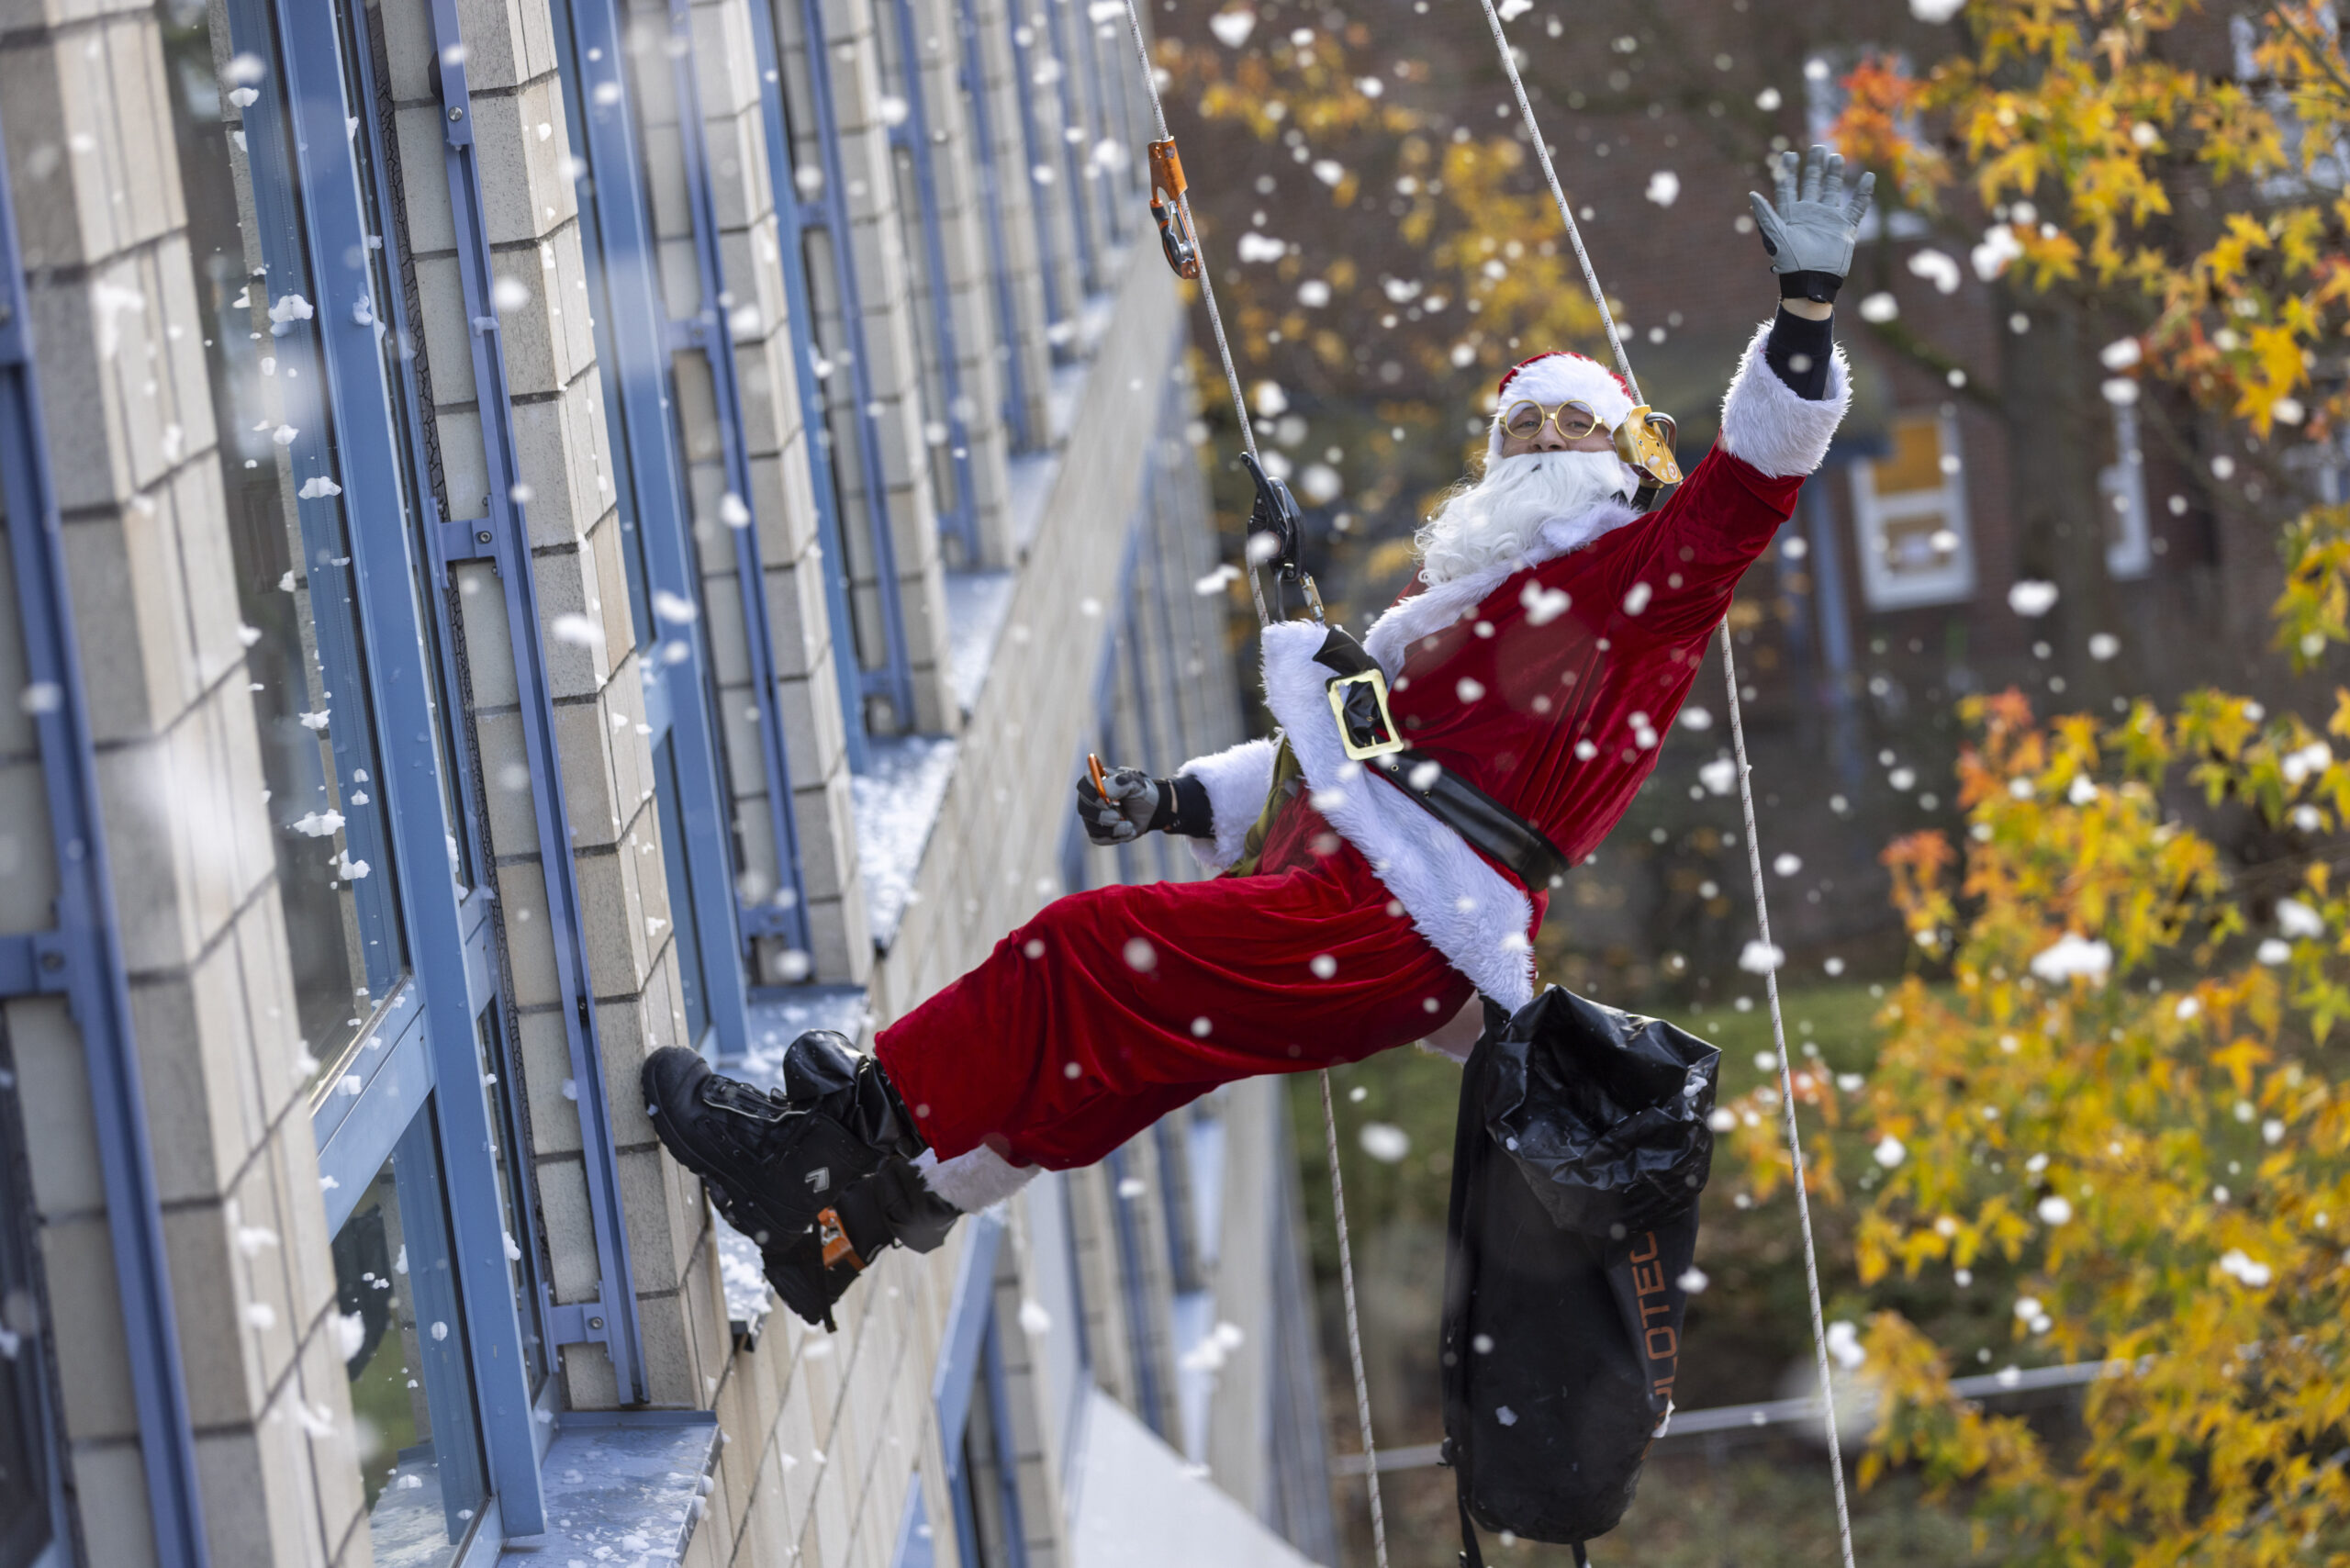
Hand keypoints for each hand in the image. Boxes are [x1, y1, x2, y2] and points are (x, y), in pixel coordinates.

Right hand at [1077, 765, 1169, 843]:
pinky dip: (1116, 837)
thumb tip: (1105, 793)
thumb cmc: (1138, 792)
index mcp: (1095, 781)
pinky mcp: (1096, 832)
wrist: (1148, 810)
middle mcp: (1089, 799)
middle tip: (1117, 818)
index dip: (1093, 795)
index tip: (1108, 800)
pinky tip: (1127, 830)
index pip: (1084, 786)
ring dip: (1114, 829)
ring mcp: (1091, 817)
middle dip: (1101, 816)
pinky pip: (1099, 838)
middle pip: (1083, 808)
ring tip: (1129, 825)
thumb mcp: (1136, 782)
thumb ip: (1122, 782)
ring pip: (1092, 826)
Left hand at [1747, 144, 1874, 303]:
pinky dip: (1862, 193)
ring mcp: (1828, 218)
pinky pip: (1856, 206)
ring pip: (1832, 190)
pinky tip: (1867, 176)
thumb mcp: (1776, 236)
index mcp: (1791, 215)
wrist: (1811, 281)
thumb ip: (1766, 215)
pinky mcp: (1844, 227)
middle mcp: (1809, 213)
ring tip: (1836, 157)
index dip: (1788, 172)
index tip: (1789, 155)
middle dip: (1814, 167)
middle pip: (1812, 184)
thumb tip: (1752, 194)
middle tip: (1817, 148)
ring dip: (1834, 174)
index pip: (1788, 188)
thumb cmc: (1790, 262)